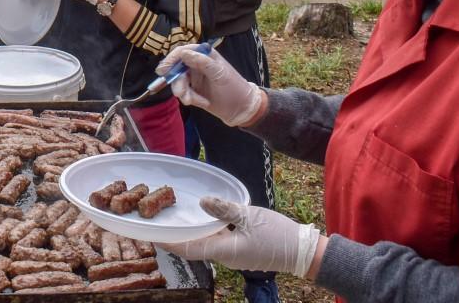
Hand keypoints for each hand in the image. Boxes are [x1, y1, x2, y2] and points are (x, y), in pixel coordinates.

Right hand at [155, 44, 263, 127]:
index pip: (183, 52)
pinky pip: (183, 92)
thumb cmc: (234, 88)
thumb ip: (202, 62)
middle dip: (177, 82)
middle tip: (181, 93)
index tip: (163, 71)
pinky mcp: (193, 90)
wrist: (242, 110)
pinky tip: (202, 103)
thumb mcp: (219, 74)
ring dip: (183, 92)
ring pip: (178, 82)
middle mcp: (197, 64)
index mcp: (205, 55)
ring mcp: (194, 78)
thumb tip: (183, 53)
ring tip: (192, 101)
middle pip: (176, 68)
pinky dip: (189, 98)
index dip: (171, 59)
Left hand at [157, 198, 320, 276]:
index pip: (189, 250)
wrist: (304, 251)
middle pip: (195, 247)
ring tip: (179, 218)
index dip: (170, 243)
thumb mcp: (250, 216)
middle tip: (163, 222)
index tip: (154, 236)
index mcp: (224, 251)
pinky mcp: (242, 249)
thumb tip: (202, 202)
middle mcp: (225, 256)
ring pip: (208, 243)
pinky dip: (209, 230)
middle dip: (178, 237)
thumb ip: (225, 209)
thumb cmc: (278, 235)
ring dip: (193, 233)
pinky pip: (220, 240)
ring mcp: (234, 254)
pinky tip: (206, 218)